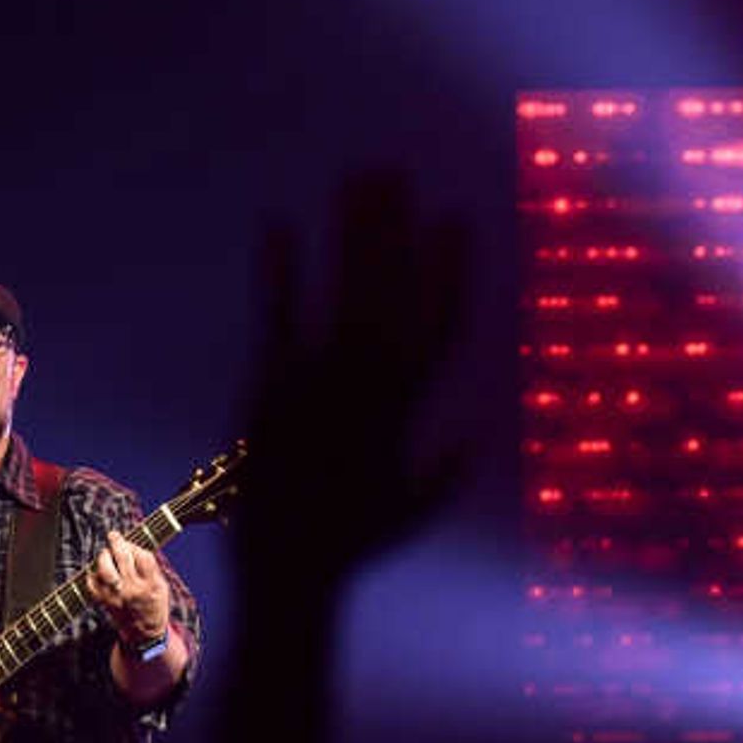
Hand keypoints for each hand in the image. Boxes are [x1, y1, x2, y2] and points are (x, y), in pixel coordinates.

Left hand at [85, 537, 170, 641]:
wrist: (144, 635)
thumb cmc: (154, 606)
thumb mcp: (161, 586)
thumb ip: (150, 568)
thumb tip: (134, 547)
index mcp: (151, 585)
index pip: (142, 556)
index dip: (135, 546)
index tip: (131, 544)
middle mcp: (133, 589)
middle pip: (123, 558)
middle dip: (117, 542)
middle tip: (113, 536)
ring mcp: (117, 596)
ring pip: (105, 569)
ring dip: (103, 557)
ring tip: (105, 554)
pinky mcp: (105, 602)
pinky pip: (92, 584)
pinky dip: (92, 574)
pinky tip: (97, 572)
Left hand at [234, 172, 471, 601]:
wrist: (292, 569)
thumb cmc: (352, 546)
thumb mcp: (409, 513)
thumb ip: (442, 475)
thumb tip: (470, 441)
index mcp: (408, 406)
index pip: (440, 319)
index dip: (448, 265)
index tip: (453, 217)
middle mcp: (372, 383)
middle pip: (392, 288)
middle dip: (395, 228)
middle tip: (393, 173)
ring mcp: (323, 381)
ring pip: (346, 288)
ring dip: (352, 230)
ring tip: (355, 179)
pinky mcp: (272, 386)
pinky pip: (280, 315)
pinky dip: (281, 268)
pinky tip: (279, 223)